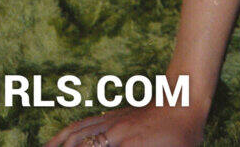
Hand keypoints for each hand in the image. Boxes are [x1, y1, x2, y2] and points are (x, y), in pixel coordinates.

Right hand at [43, 101, 207, 146]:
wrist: (185, 97)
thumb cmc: (183, 135)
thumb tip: (110, 145)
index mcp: (131, 146)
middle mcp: (115, 134)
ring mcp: (111, 122)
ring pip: (76, 136)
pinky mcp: (111, 115)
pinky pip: (82, 125)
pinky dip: (64, 135)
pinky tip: (54, 143)